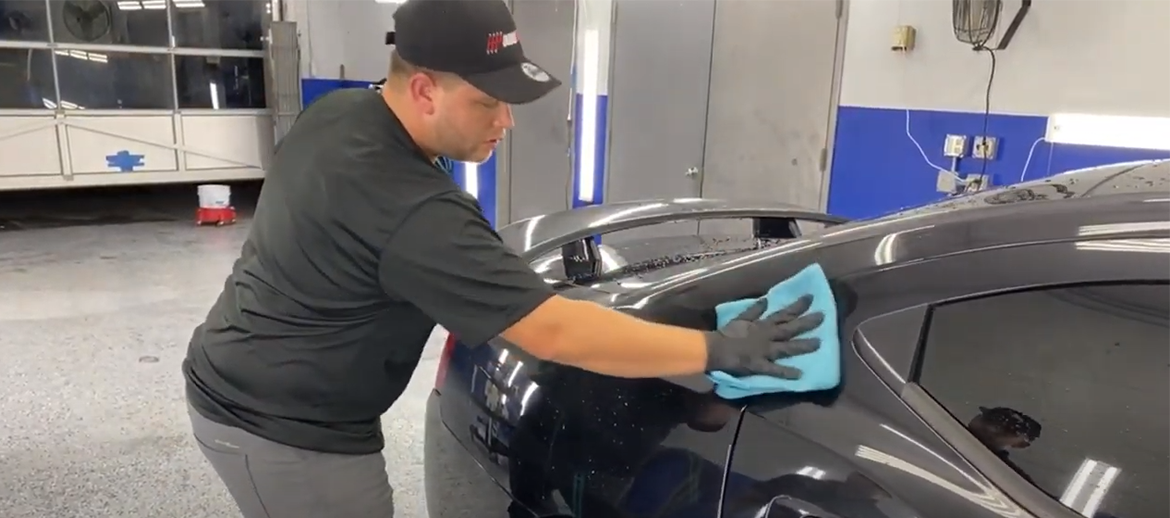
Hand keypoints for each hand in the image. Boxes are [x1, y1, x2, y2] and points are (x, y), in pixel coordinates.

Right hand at [703, 295, 823, 377]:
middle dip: (807, 322)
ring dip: (803, 345)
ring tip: (819, 343)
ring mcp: (765, 351)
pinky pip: (775, 370)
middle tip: (823, 316)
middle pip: (790, 328)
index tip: (811, 298)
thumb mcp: (740, 318)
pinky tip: (800, 375)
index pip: (784, 313)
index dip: (798, 306)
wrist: (715, 349)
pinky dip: (787, 372)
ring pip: (787, 347)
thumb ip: (754, 310)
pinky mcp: (760, 365)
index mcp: (762, 325)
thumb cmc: (726, 333)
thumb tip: (766, 299)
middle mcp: (767, 336)